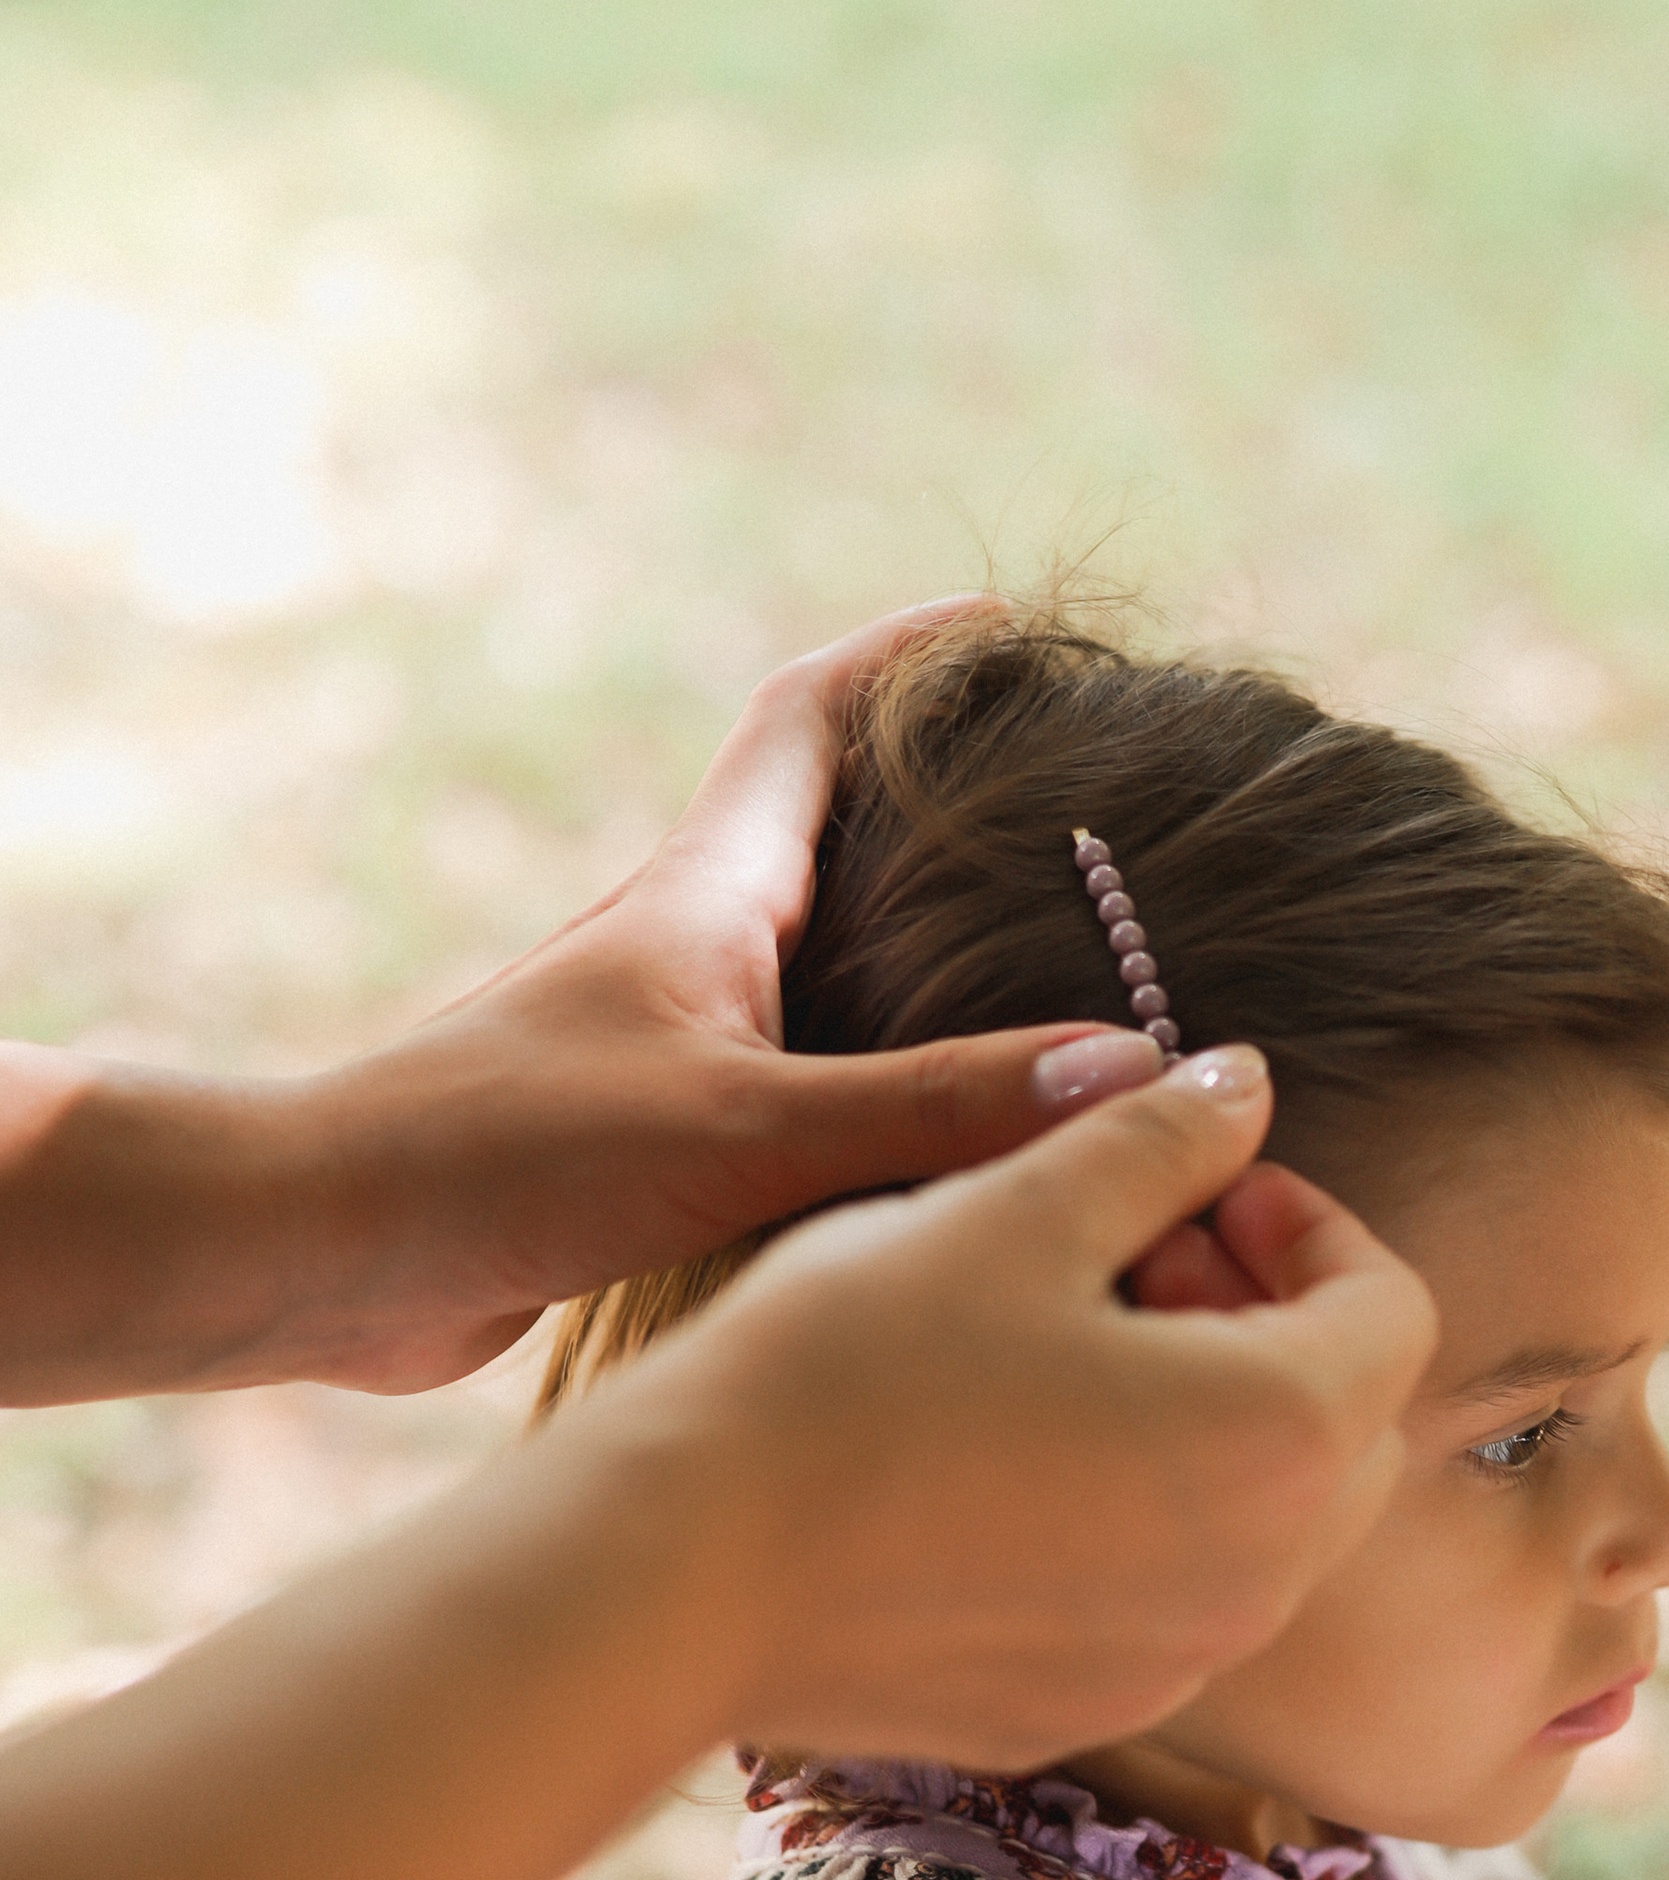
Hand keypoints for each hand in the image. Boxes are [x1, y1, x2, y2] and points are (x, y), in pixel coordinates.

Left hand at [0, 600, 1170, 1403]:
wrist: (329, 1255)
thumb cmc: (510, 1160)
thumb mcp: (746, 1133)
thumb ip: (938, 1104)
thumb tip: (1127, 1065)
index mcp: (705, 894)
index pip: (813, 718)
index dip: (909, 655)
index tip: (1011, 624)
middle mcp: (683, 946)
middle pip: (831, 832)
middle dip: (949, 803)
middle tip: (1075, 811)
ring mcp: (662, 1042)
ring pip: (819, 964)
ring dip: (920, 952)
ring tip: (1045, 974)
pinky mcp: (647, 1140)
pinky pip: (797, 1077)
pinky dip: (879, 1077)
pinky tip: (941, 1142)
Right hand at [2, 1039, 1435, 1879]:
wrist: (681, 1570)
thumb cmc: (846, 1367)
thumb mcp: (1013, 1209)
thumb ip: (1157, 1141)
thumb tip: (1240, 1087)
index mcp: (1280, 1431)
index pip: (1389, 1304)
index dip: (1303, 1220)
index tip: (1190, 1184)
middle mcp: (1262, 1573)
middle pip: (1349, 1424)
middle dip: (1272, 1323)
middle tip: (1133, 1258)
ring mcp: (1174, 1662)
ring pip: (1264, 1524)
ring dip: (1209, 1423)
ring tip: (1059, 1353)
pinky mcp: (1081, 1714)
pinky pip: (1167, 1606)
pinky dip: (1136, 1524)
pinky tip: (999, 1464)